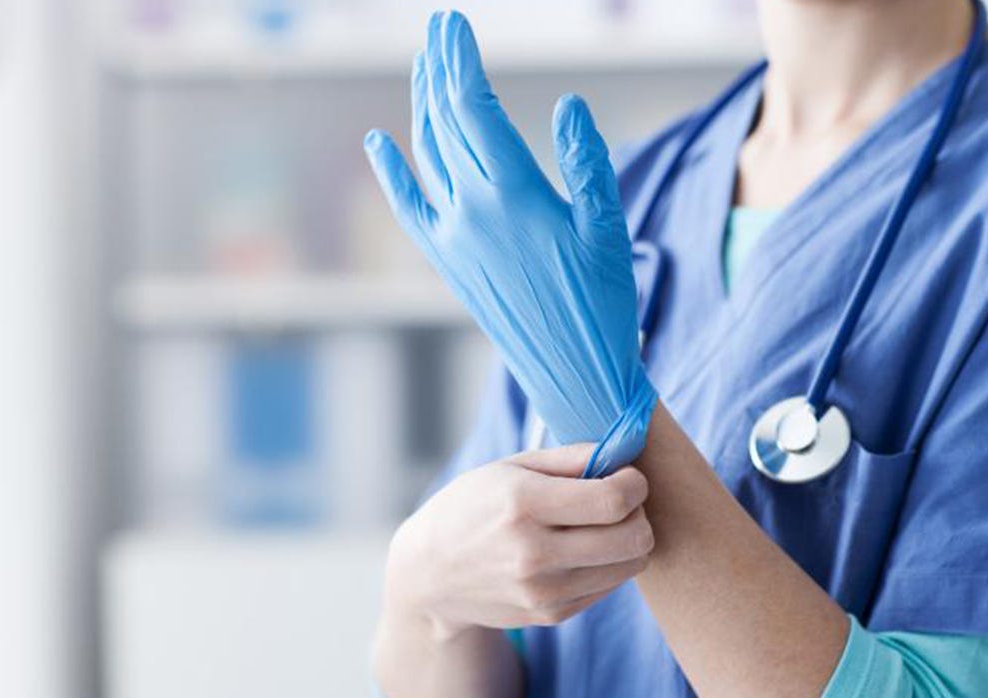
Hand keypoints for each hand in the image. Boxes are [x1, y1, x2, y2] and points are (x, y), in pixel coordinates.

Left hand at [364, 11, 655, 476]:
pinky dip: (392, 172)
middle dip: (438, 69)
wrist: (573, 373)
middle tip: (437, 28)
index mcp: (514, 195)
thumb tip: (568, 105)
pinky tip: (378, 143)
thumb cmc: (602, 303)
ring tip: (422, 67)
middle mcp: (472, 211)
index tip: (452, 23)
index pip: (472, 108)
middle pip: (444, 122)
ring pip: (425, 155)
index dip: (459, 61)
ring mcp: (453, 237)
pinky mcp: (447, 261)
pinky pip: (409, 206)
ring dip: (421, 106)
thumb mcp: (610, 229)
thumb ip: (587, 164)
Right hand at [386, 444, 653, 638]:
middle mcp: (534, 553)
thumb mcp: (511, 466)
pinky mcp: (551, 615)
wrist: (429, 574)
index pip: (614, 499)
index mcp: (523, 504)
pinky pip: (610, 585)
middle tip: (619, 502)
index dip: (635, 484)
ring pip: (630, 565)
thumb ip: (571, 457)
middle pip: (633, 538)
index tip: (628, 477)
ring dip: (628, 541)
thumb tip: (626, 452)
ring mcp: (543, 591)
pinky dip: (607, 565)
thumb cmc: (473, 507)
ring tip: (600, 526)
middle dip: (639, 514)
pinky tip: (580, 551)